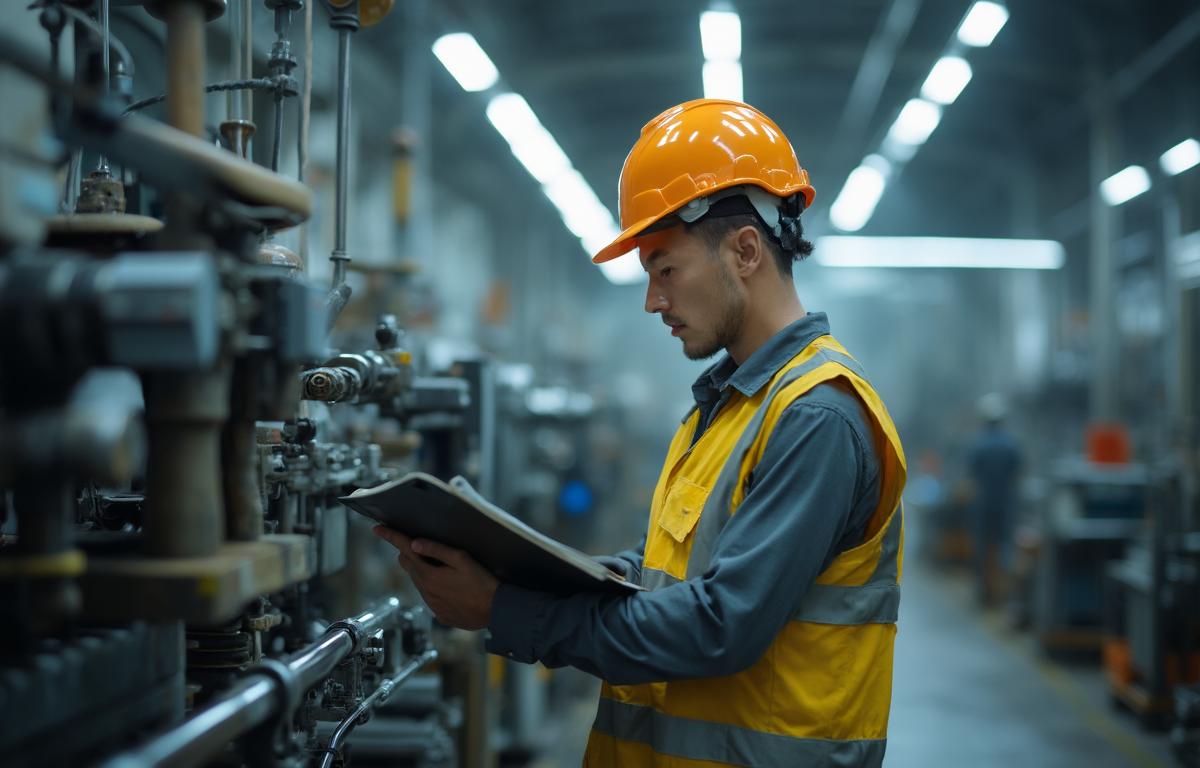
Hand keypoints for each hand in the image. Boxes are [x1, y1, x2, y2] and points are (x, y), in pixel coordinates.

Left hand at [371, 526, 499, 630]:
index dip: (391, 537)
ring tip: (443, 567)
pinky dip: (434, 587)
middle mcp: (426, 591)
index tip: (377, 529)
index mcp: (429, 575)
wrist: (495, 611)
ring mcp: (432, 605)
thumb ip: (437, 550)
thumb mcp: (462, 559)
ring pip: (418, 582)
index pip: (405, 550)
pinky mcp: (440, 614)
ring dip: (423, 571)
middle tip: (418, 545)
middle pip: (408, 566)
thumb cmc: (482, 582)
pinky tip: (451, 586)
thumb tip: (414, 542)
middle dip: (409, 553)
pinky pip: (430, 597)